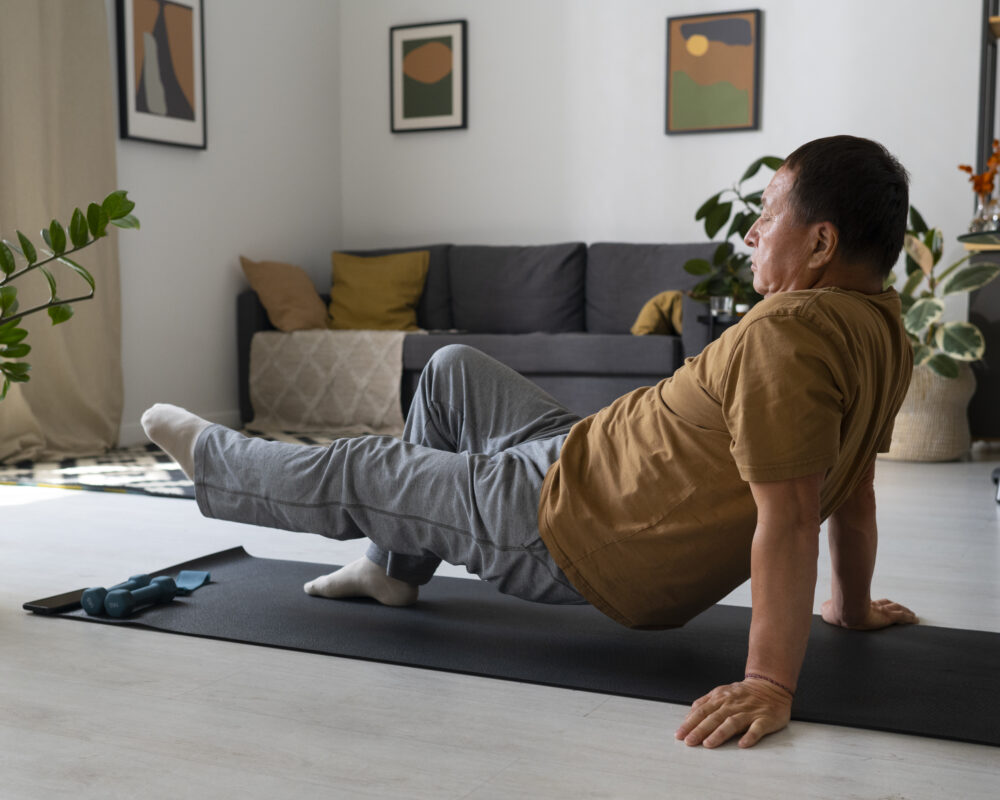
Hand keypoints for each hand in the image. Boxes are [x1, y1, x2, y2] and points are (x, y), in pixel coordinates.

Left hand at [674, 678, 791, 748]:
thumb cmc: (742, 694)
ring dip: (720, 733)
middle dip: (700, 730)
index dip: (690, 723)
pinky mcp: (764, 719)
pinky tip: (742, 744)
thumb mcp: (721, 693)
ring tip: (708, 744)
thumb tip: (689, 715)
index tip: (679, 735)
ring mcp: (749, 712)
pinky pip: (757, 728)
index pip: (702, 711)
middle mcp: (733, 704)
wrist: (770, 686)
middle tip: (689, 742)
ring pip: (732, 722)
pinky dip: (750, 736)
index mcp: (721, 698)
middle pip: (714, 717)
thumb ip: (705, 703)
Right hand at [821, 597, 918, 629]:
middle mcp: (872, 606)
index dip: (878, 604)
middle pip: (886, 604)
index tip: (881, 605)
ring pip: (896, 609)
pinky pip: (902, 617)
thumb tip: (823, 609)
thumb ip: (828, 610)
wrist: (844, 613)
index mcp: (860, 605)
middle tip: (899, 608)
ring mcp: (880, 611)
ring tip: (911, 615)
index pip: (872, 603)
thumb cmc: (836, 612)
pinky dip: (909, 618)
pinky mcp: (887, 617)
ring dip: (904, 611)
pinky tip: (915, 620)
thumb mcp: (828, 611)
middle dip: (893, 606)